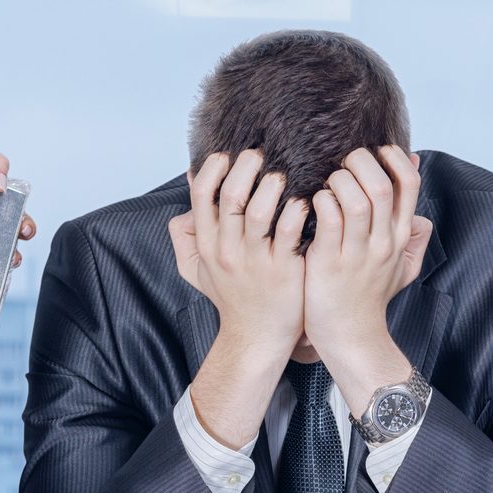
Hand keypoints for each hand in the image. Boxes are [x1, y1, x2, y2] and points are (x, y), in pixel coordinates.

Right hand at [169, 149, 306, 354]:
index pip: (201, 196)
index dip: (213, 168)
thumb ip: (187, 230)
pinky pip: (289, 233)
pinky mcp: (283, 271)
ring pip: (258, 212)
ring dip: (272, 186)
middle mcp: (227, 251)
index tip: (228, 155)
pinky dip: (297, 211)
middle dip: (246, 167)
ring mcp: (255, 261)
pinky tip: (305, 201)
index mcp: (207, 245)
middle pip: (230, 197)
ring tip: (283, 176)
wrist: (256, 337)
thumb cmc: (233, 296)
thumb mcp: (198, 267)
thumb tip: (187, 183)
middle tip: (261, 155)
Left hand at [303, 146, 432, 416]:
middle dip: (361, 162)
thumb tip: (422, 211)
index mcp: (399, 237)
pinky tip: (312, 203)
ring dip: (338, 180)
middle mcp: (382, 242)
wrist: (351, 336)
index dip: (392, 158)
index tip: (374, 152)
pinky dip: (320, 202)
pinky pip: (329, 219)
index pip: (409, 185)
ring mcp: (357, 253)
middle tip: (343, 162)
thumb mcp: (401, 268)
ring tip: (327, 182)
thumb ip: (413, 239)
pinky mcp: (330, 262)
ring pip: (356, 199)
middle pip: (382, 185)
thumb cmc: (369, 298)